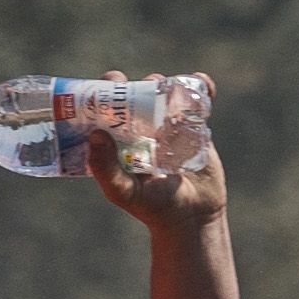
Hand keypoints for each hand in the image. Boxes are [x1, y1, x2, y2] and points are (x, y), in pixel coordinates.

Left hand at [90, 69, 226, 230]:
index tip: (111, 81)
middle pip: (137, 94)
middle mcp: (141, 128)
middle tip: (144, 86)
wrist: (191, 217)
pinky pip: (198, 101)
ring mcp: (169, 126)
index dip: (106, 90)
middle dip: (139, 84)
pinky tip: (203, 84)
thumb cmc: (152, 207)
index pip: (108, 107)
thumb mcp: (123, 191)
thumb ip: (105, 168)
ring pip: (166, 93)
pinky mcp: (195, 128)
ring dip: (167, 85)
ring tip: (169, 94)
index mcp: (118, 138)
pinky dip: (201, 87)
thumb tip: (96, 133)